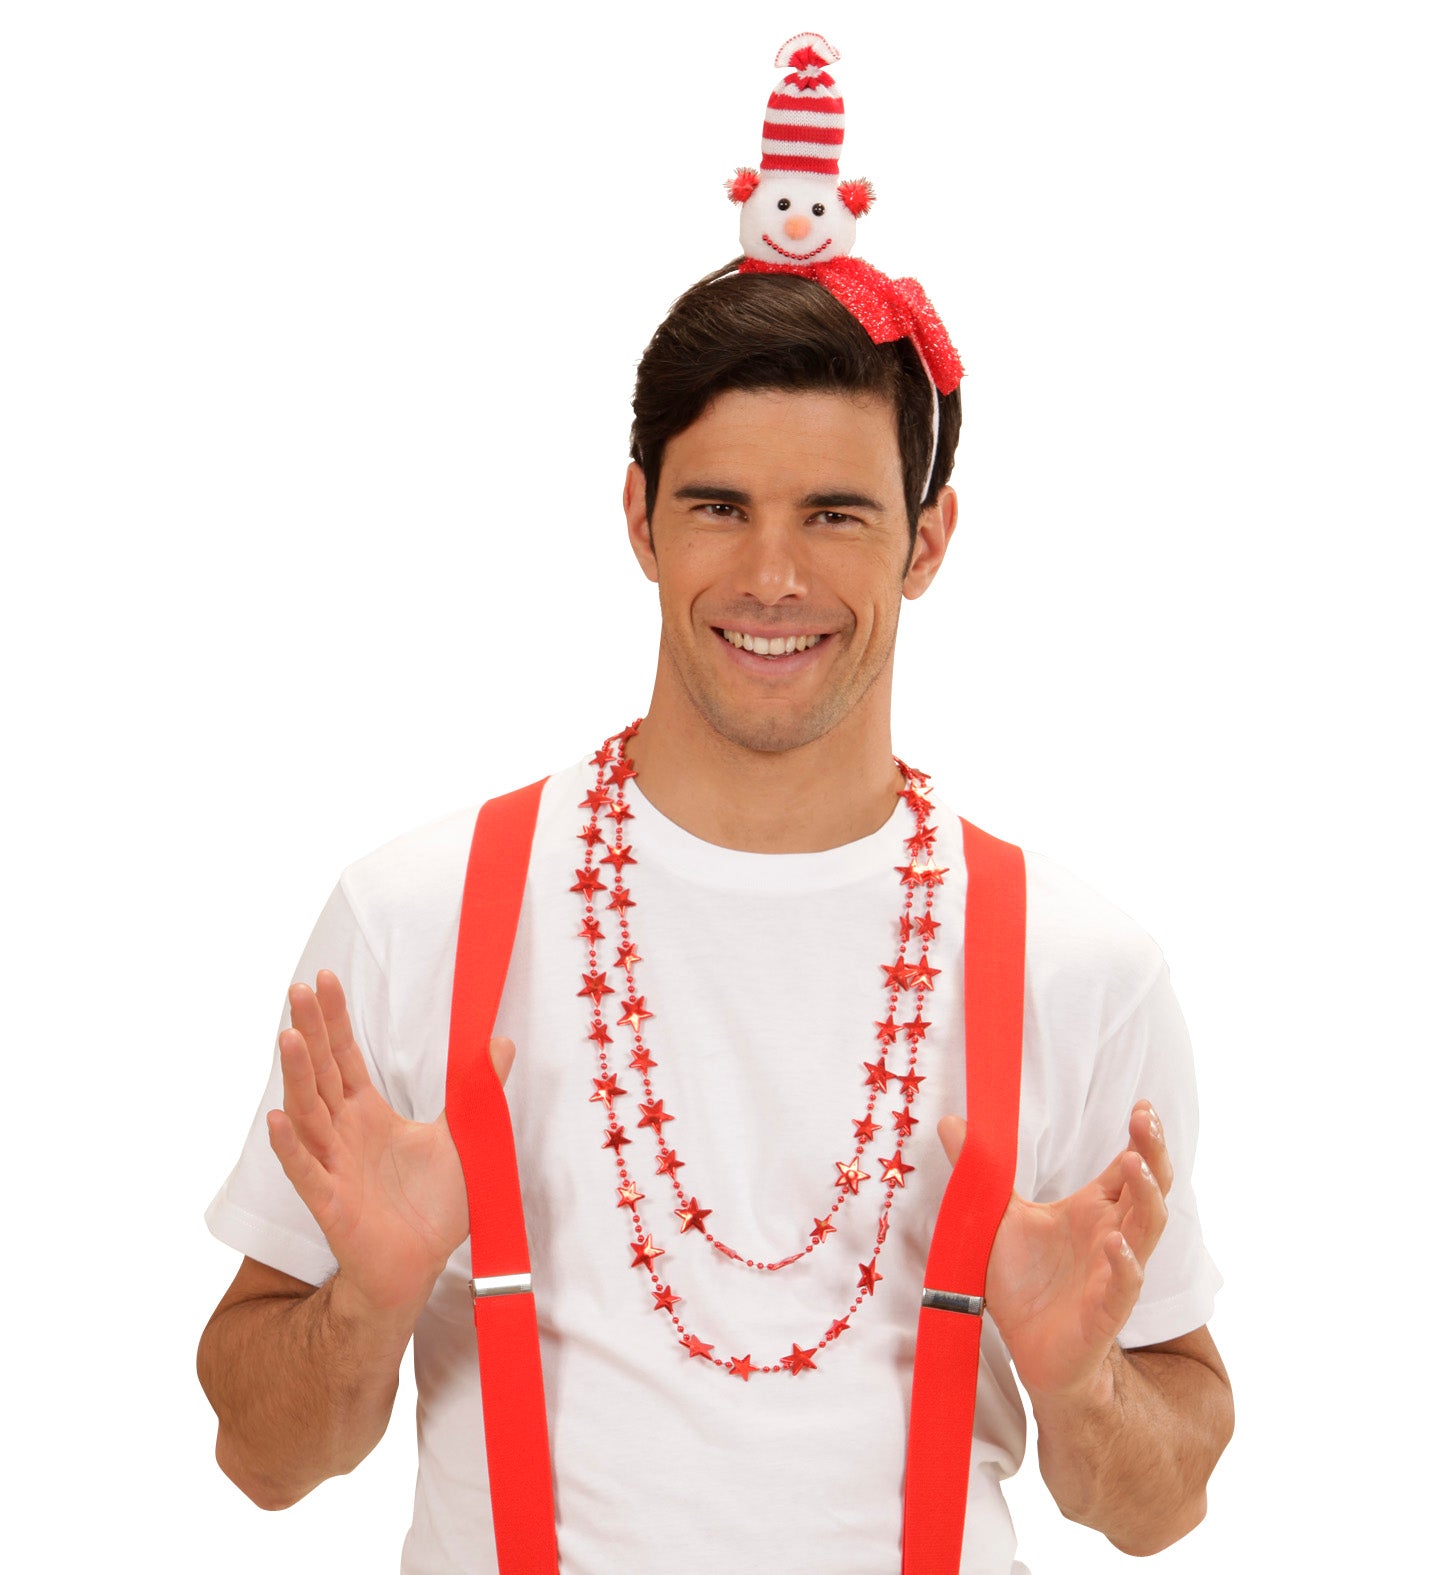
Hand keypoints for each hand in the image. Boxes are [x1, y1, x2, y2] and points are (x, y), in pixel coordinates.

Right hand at [266, 968, 514, 1318]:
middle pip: (321, 1073)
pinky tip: (277, 1119)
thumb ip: (478, 1090)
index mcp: (368, 1114)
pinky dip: (291, 1146)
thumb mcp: (463, 1137)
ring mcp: (332, 1166)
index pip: (345, 1057)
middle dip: (311, 1031)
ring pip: (308, 1113)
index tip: (324, 980)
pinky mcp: (331, 1202)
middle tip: (297, 990)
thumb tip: (500, 1043)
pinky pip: (306, 1172)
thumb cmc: (432, 1206)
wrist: (418, 1266)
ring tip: (288, 1037)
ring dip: (297, 1076)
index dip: (335, 1020)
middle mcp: (343, 1133)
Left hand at [937, 1101, 1172, 1405]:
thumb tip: (950, 1120)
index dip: (1141, 1138)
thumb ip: (980, 1169)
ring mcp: (1114, 1273)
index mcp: (1095, 1209)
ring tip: (1134, 1164)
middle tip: (1144, 1119)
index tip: (1141, 1105)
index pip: (1130, 1166)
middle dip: (1152, 1153)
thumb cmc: (1024, 1280)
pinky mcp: (1105, 1312)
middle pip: (1149, 1189)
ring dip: (1147, 1196)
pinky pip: (1125, 1286)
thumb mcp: (996, 1216)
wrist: (1027, 1347)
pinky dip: (1125, 1264)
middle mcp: (1113, 1234)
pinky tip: (1116, 1242)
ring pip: (1147, 1230)